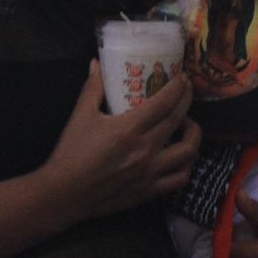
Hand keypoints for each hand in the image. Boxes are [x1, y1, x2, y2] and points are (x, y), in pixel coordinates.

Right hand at [42, 62, 201, 216]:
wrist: (64, 194)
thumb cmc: (71, 153)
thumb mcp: (80, 116)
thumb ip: (93, 88)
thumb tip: (96, 63)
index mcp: (130, 128)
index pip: (164, 102)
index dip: (177, 87)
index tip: (182, 78)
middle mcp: (146, 149)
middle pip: (179, 120)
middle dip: (187, 101)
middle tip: (187, 91)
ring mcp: (150, 172)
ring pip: (188, 151)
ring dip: (193, 134)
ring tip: (187, 125)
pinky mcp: (149, 191)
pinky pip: (179, 179)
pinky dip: (186, 166)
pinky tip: (180, 157)